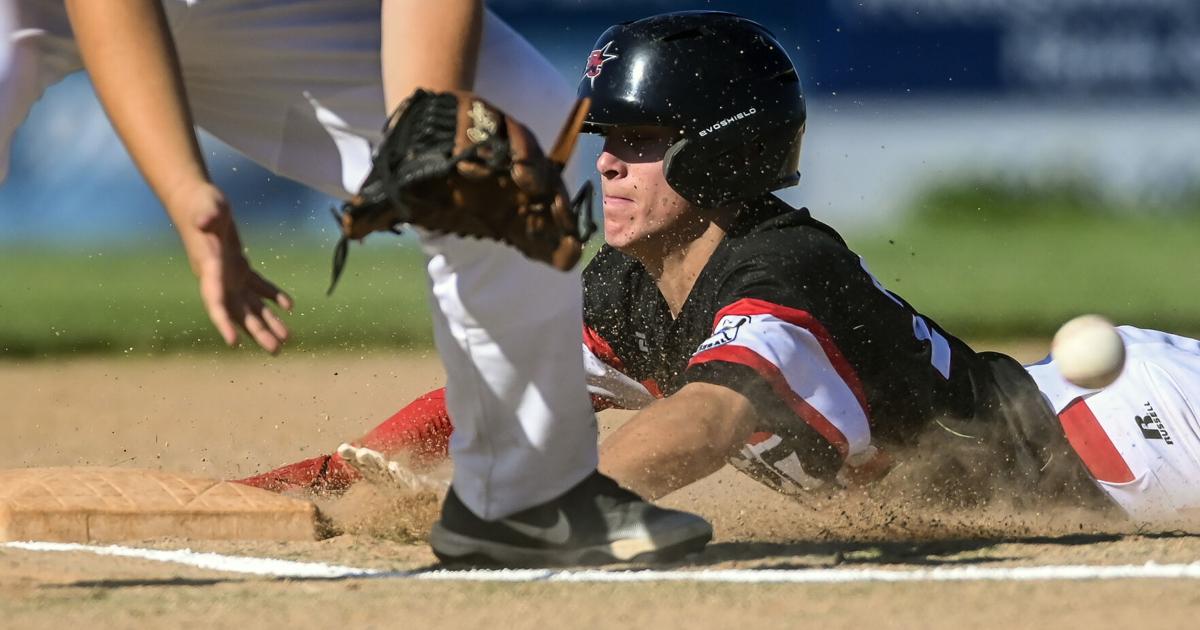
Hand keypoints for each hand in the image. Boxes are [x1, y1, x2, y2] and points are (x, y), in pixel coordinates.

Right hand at [170, 182, 292, 353]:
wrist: (196, 200)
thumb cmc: (200, 203)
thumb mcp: (205, 207)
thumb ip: (206, 215)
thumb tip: (204, 222)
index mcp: (209, 268)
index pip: (215, 300)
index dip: (223, 322)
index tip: (233, 342)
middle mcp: (218, 278)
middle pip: (238, 312)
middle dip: (256, 332)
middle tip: (275, 351)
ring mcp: (229, 274)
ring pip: (250, 304)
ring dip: (268, 321)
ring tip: (286, 339)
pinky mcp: (238, 266)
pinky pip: (257, 286)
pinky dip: (272, 296)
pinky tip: (289, 306)